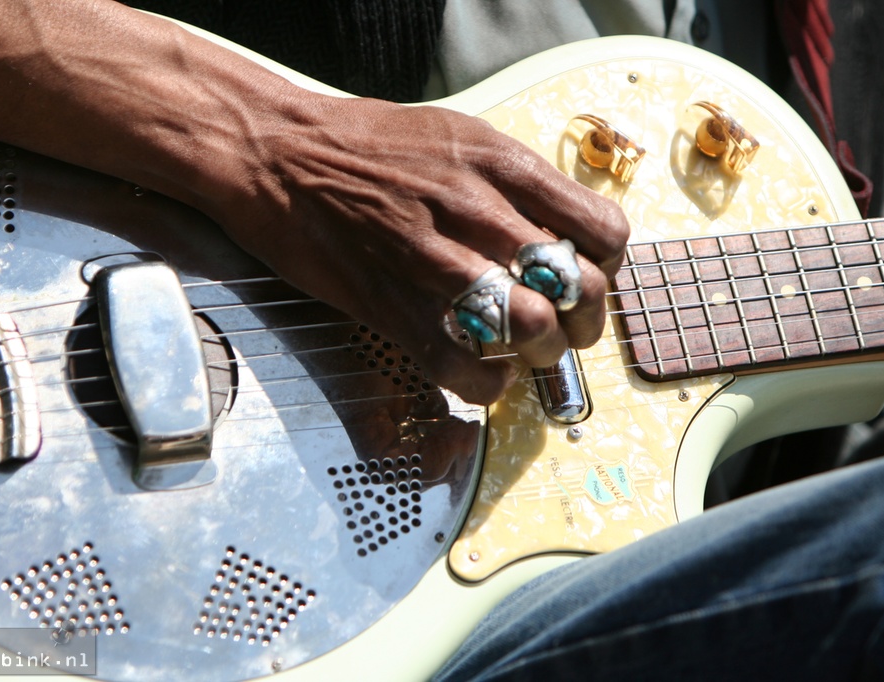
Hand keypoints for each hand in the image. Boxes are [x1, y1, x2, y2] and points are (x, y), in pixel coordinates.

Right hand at [185, 92, 629, 403]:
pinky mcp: (392, 305)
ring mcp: (433, 261)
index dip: (606, 267)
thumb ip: (512, 181)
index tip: (587, 277)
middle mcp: (476, 211)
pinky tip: (485, 373)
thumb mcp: (455, 136)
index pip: (602, 230)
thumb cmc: (364, 145)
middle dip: (583, 322)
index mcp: (499, 164)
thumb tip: (559, 228)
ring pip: (531, 327)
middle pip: (576, 286)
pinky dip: (487, 384)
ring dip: (541, 353)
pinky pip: (463, 368)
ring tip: (526, 350)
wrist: (277, 153)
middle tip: (566, 328)